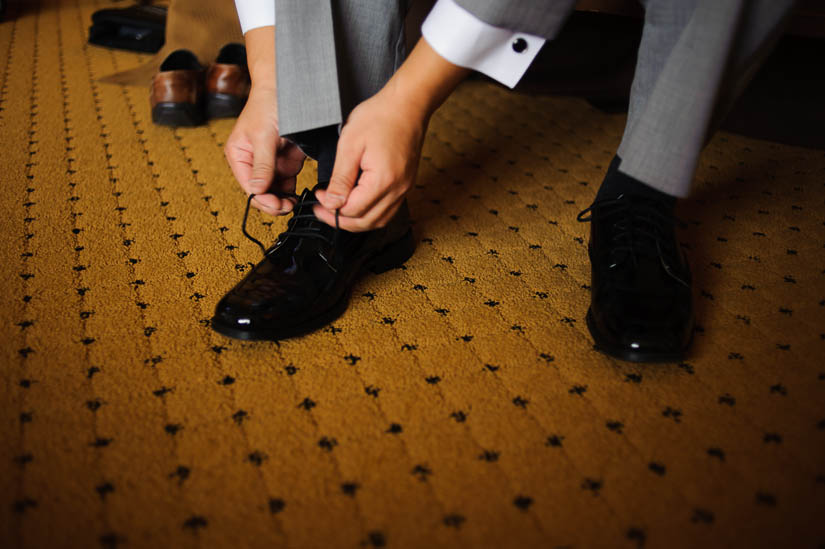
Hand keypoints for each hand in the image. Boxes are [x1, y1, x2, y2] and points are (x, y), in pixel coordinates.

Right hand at [224, 86, 305, 214]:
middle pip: (261, 192)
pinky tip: (299, 194)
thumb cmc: (268, 105)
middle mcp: (252, 162)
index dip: (262, 199)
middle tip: (289, 207)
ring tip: (295, 203)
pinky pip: (287, 183)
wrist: (286, 88)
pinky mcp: (285, 162)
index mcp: (239, 156)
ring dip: (284, 199)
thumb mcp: (263, 135)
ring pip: (275, 191)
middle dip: (273, 202)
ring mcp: (269, 163)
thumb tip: (257, 190)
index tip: (277, 205)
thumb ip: (262, 164)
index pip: (248, 186)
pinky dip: (292, 191)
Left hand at [313, 38, 468, 230]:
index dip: (331, 208)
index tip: (318, 196)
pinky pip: (388, 210)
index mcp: (382, 181)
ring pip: (378, 221)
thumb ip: (340, 178)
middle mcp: (397, 190)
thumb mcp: (350, 145)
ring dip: (356, 220)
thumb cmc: (379, 117)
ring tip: (337, 210)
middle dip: (341, 220)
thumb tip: (331, 203)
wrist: (407, 105)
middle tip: (322, 210)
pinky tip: (357, 204)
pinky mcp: (406, 185)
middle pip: (366, 222)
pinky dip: (370, 213)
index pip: (353, 210)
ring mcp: (404, 189)